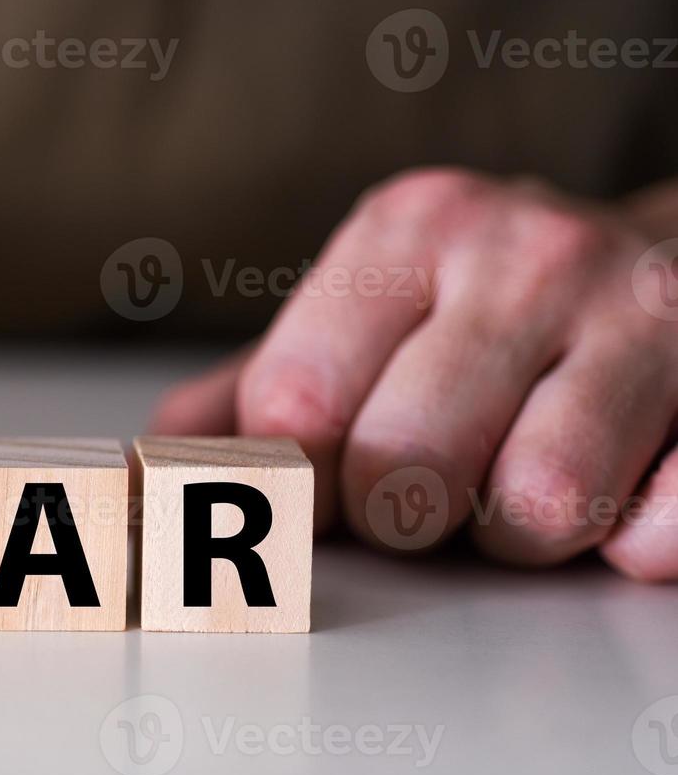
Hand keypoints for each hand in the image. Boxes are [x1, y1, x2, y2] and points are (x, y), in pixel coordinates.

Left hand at [151, 168, 677, 580]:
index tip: (328, 478)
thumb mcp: (362, 313)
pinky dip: (629, 543)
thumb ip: (253, 387)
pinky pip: (663, 524)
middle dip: (404, 512)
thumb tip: (148, 466)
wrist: (665, 256)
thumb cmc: (483, 306)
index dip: (300, 479)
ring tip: (520, 482)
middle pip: (403, 468)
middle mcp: (523, 254)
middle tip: (430, 485)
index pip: (297, 407)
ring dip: (515, 533)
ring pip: (534, 508)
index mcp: (408, 231)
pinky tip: (616, 501)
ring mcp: (639, 314)